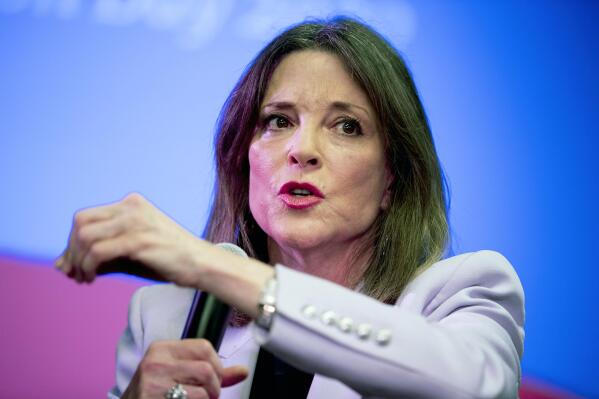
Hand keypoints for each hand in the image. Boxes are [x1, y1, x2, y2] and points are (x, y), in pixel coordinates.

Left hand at [55, 193, 208, 285]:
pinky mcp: (139, 239)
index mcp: (131, 204)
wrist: (201, 264)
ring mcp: (136, 221)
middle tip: (75, 274)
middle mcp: (131, 207)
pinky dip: (88, 267)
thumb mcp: (129, 254)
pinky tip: (92, 278)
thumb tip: (61, 265)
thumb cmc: (168, 260)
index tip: (74, 265)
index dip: (72, 242)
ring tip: (84, 278)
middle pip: (80, 223)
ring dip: (78, 261)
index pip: (85, 217)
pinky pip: (98, 252)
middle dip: (71, 250)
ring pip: (86, 237)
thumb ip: (97, 256)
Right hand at [122, 339, 247, 398]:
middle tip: (207, 396)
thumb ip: (212, 371)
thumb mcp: (178, 373)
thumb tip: (244, 371)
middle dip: (214, 388)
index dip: (217, 366)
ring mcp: (153, 385)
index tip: (213, 378)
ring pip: (202, 392)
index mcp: (162, 349)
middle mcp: (155, 363)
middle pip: (206, 370)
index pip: (204, 347)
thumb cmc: (156, 392)